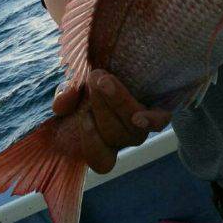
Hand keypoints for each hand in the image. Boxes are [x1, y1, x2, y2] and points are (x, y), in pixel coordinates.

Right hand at [53, 69, 171, 173]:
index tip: (84, 115)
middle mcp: (126, 137)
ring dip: (117, 104)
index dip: (92, 144)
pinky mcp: (162, 109)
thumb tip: (61, 106)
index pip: (102, 162)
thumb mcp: (76, 88)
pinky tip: (139, 116)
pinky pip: (160, 122)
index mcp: (105, 138)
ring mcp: (144, 125)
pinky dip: (150, 121)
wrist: (128, 60)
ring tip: (105, 80)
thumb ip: (65, 97)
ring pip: (132, 128)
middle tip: (94, 80)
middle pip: (114, 135)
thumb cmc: (96, 80)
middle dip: (101, 107)